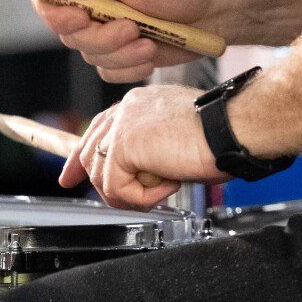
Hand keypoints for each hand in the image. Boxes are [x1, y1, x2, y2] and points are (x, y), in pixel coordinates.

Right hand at [34, 0, 220, 81]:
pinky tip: (152, 51)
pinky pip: (109, 72)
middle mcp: (95, 5)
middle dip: (100, 37)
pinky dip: (131, 67)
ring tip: (149, 38)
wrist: (220, 10)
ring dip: (121, 53)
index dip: (56, 14)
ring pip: (90, 56)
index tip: (79, 19)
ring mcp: (109, 31)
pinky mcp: (124, 54)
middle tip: (131, 28)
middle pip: (69, 34)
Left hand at [60, 84, 224, 208]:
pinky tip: (167, 186)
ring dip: (129, 194)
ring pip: (101, 176)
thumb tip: (140, 170)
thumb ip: (150, 148)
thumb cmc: (217, 134)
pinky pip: (117, 188)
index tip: (71, 175)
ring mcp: (122, 126)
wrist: (230, 128)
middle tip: (104, 197)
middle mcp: (126, 110)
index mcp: (137, 104)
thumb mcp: (175, 138)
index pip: (98, 128)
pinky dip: (142, 197)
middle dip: (88, 179)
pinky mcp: (124, 145)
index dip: (81, 155)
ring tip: (158, 193)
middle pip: (89, 150)